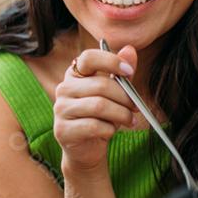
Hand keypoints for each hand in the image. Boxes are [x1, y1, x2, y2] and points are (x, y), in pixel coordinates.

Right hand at [54, 46, 139, 171]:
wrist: (86, 148)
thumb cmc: (101, 117)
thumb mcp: (115, 94)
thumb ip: (121, 73)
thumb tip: (130, 49)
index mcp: (75, 74)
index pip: (89, 58)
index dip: (111, 61)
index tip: (129, 71)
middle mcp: (64, 89)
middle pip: (101, 85)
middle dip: (124, 97)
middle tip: (136, 106)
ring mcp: (61, 109)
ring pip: (99, 106)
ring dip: (121, 114)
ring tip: (129, 120)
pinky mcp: (62, 130)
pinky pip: (93, 126)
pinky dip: (109, 129)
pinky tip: (112, 131)